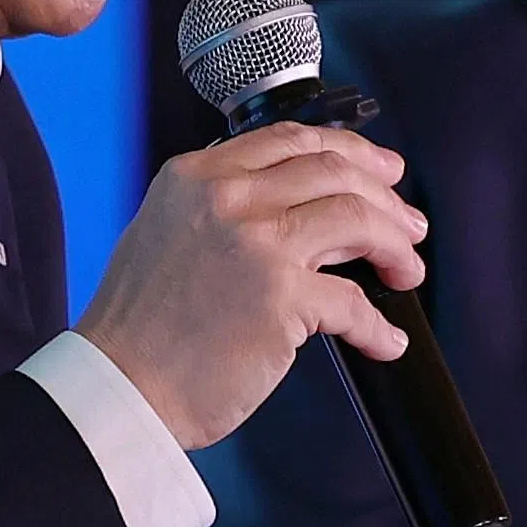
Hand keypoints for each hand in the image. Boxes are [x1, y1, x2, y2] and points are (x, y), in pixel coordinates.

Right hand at [76, 125, 427, 446]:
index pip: (293, 141)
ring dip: (395, 247)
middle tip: (408, 226)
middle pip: (336, 173)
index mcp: (198, 176)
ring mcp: (258, 245)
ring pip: (357, 221)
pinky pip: (354, 303)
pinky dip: (378, 326)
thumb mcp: (166, 230)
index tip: (380, 171)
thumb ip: (220, 205)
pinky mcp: (281, 298)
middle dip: (386, 199)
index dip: (351, 153)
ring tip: (406, 270)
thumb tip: (293, 204)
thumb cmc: (140, 326)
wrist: (118, 386)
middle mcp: (229, 199)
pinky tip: (385, 338)